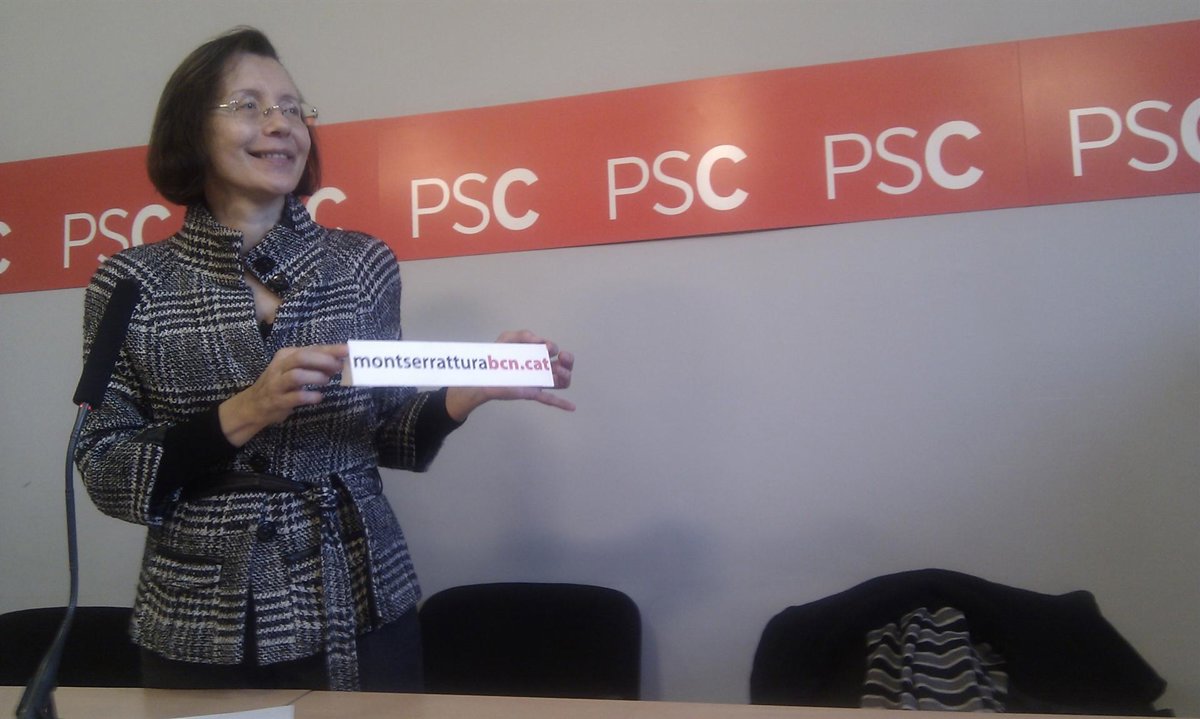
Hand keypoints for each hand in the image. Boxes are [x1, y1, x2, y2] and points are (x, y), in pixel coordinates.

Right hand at [219, 344, 347, 446]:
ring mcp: (277, 384)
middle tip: (339, 367)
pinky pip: (295, 397)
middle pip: (302, 358)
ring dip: (316, 377)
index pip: (310, 349)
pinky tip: (319, 397)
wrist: (253, 405)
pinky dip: (310, 396)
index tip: (347, 350)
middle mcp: (279, 367)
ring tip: (326, 381)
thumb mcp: (294, 369)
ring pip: (297, 375)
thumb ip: (314, 365)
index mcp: (285, 355)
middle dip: (323, 361)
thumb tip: (339, 362)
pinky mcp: (277, 400)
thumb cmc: (280, 384)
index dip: (330, 349)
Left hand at [445, 330, 574, 421]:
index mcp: (535, 355)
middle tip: (563, 357)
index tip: (548, 348)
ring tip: (560, 373)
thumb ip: (523, 335)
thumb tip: (540, 341)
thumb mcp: (508, 339)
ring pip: (560, 381)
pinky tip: (572, 407)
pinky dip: (561, 403)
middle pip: (563, 366)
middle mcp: (539, 368)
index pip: (552, 351)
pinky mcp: (531, 393)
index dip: (553, 348)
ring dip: (566, 376)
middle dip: (568, 360)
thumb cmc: (495, 357)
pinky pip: (549, 399)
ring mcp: (537, 382)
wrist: (480, 376)